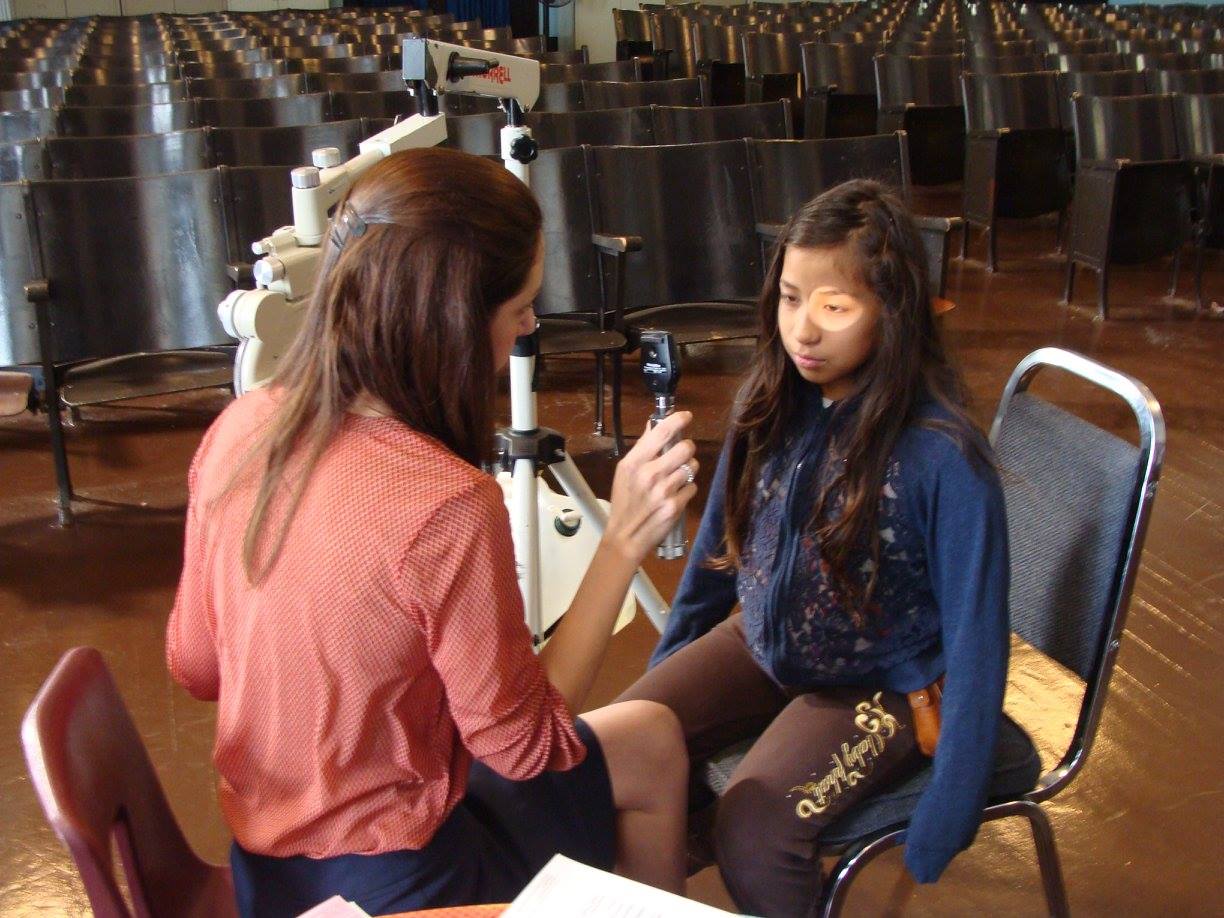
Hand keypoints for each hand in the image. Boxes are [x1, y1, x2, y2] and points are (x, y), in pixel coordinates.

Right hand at [602, 412, 698, 566]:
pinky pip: (692, 487)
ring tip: (676, 479)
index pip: (662, 432)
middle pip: (685, 447)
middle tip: (681, 455)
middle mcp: (650, 474)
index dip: (678, 420)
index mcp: (634, 462)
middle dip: (687, 449)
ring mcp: (664, 490)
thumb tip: (653, 424)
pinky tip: (675, 496)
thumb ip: (641, 448)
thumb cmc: (625, 502)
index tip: (686, 416)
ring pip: (692, 467)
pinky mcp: (675, 505)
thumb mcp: (624, 472)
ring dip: (688, 471)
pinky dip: (687, 490)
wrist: (625, 537)